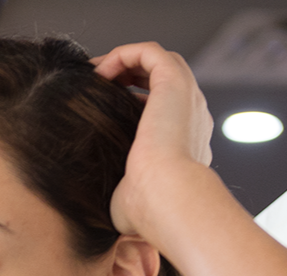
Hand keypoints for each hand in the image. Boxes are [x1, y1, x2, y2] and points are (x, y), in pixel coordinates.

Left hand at [91, 42, 214, 239]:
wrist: (167, 201)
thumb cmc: (148, 212)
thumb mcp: (130, 202)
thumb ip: (120, 195)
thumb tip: (94, 207)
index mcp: (186, 145)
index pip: (163, 113)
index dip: (131, 106)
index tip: (103, 112)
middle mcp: (192, 117)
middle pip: (161, 80)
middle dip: (128, 77)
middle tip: (97, 88)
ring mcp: (187, 97)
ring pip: (156, 61)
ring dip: (124, 63)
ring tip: (95, 76)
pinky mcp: (175, 81)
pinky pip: (148, 51)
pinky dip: (122, 54)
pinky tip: (99, 72)